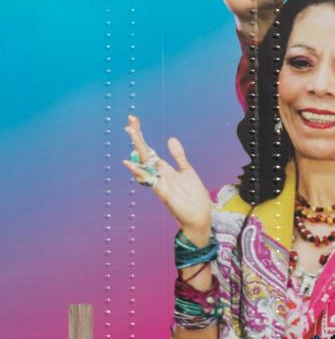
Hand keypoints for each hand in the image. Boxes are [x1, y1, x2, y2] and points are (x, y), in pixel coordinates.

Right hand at [122, 115, 211, 244]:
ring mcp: (160, 184)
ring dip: (139, 150)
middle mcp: (159, 175)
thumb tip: (170, 138)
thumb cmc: (193, 197)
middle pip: (145, 154)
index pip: (150, 149)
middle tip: (129, 123)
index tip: (133, 121)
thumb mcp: (187, 171)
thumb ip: (178, 156)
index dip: (141, 136)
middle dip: (138, 138)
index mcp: (164, 169)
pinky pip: (150, 182)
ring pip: (145, 165)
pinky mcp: (164, 194)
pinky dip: (141, 174)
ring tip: (133, 134)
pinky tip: (133, 166)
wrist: (200, 217)